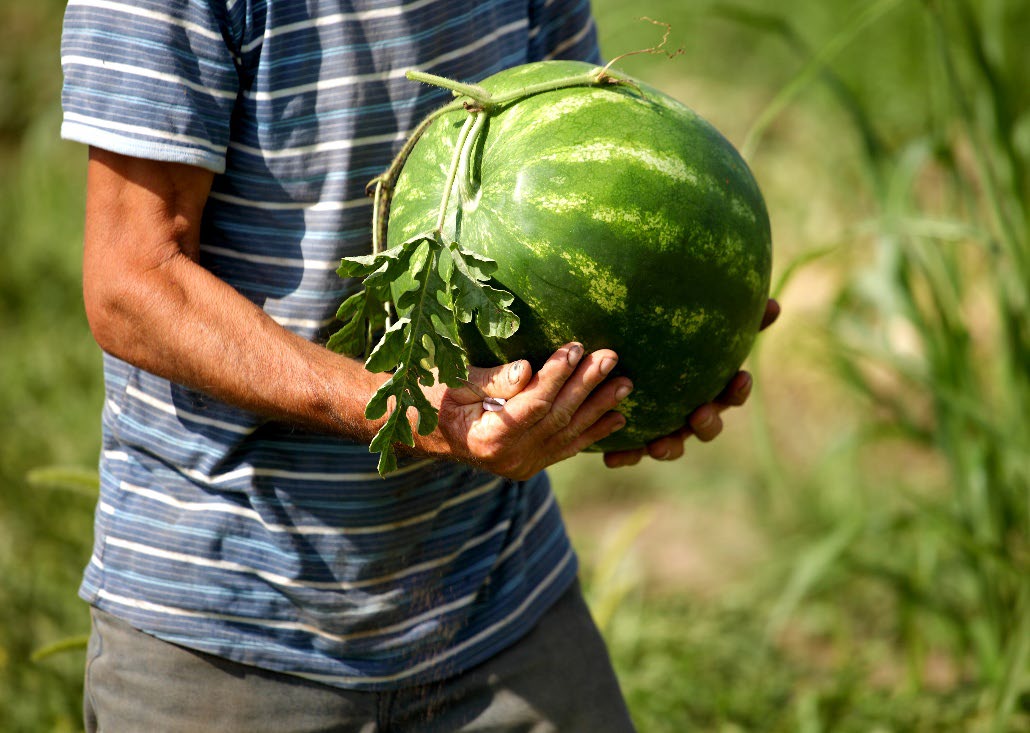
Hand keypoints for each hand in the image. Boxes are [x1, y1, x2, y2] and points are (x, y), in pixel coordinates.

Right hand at [427, 343, 632, 479]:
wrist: (420, 430)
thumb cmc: (431, 396)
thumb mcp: (451, 381)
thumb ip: (489, 378)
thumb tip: (526, 371)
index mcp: (486, 438)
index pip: (533, 405)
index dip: (556, 375)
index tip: (575, 347)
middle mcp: (509, 459)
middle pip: (557, 418)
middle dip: (586, 385)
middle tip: (610, 357)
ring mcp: (522, 465)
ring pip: (568, 434)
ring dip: (599, 407)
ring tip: (625, 384)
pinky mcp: (530, 465)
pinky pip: (566, 448)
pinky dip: (593, 433)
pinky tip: (616, 418)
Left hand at [602, 298, 780, 467]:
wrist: (624, 368)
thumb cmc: (671, 345)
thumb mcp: (695, 327)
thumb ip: (731, 318)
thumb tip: (776, 305)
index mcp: (710, 391)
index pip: (732, 394)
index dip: (739, 390)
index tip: (741, 377)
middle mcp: (691, 415)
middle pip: (708, 427)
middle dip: (707, 423)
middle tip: (699, 413)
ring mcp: (666, 430)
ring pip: (673, 446)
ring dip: (669, 448)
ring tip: (656, 444)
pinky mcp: (636, 441)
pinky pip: (632, 453)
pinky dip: (625, 456)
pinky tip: (610, 457)